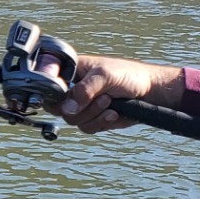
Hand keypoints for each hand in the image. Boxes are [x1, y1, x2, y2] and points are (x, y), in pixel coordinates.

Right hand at [58, 56, 182, 134]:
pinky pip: (87, 128)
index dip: (52, 93)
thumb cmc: (130, 75)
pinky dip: (101, 122)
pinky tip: (113, 113)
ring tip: (110, 102)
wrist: (150, 92)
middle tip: (99, 98)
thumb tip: (67, 107)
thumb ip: (84, 90)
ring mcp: (83, 105)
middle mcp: (74, 89)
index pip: (49, 83)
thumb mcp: (105, 76)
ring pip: (73, 120)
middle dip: (80, 107)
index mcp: (72, 71)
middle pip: (58, 107)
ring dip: (94, 114)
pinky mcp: (93, 119)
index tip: (67, 99)